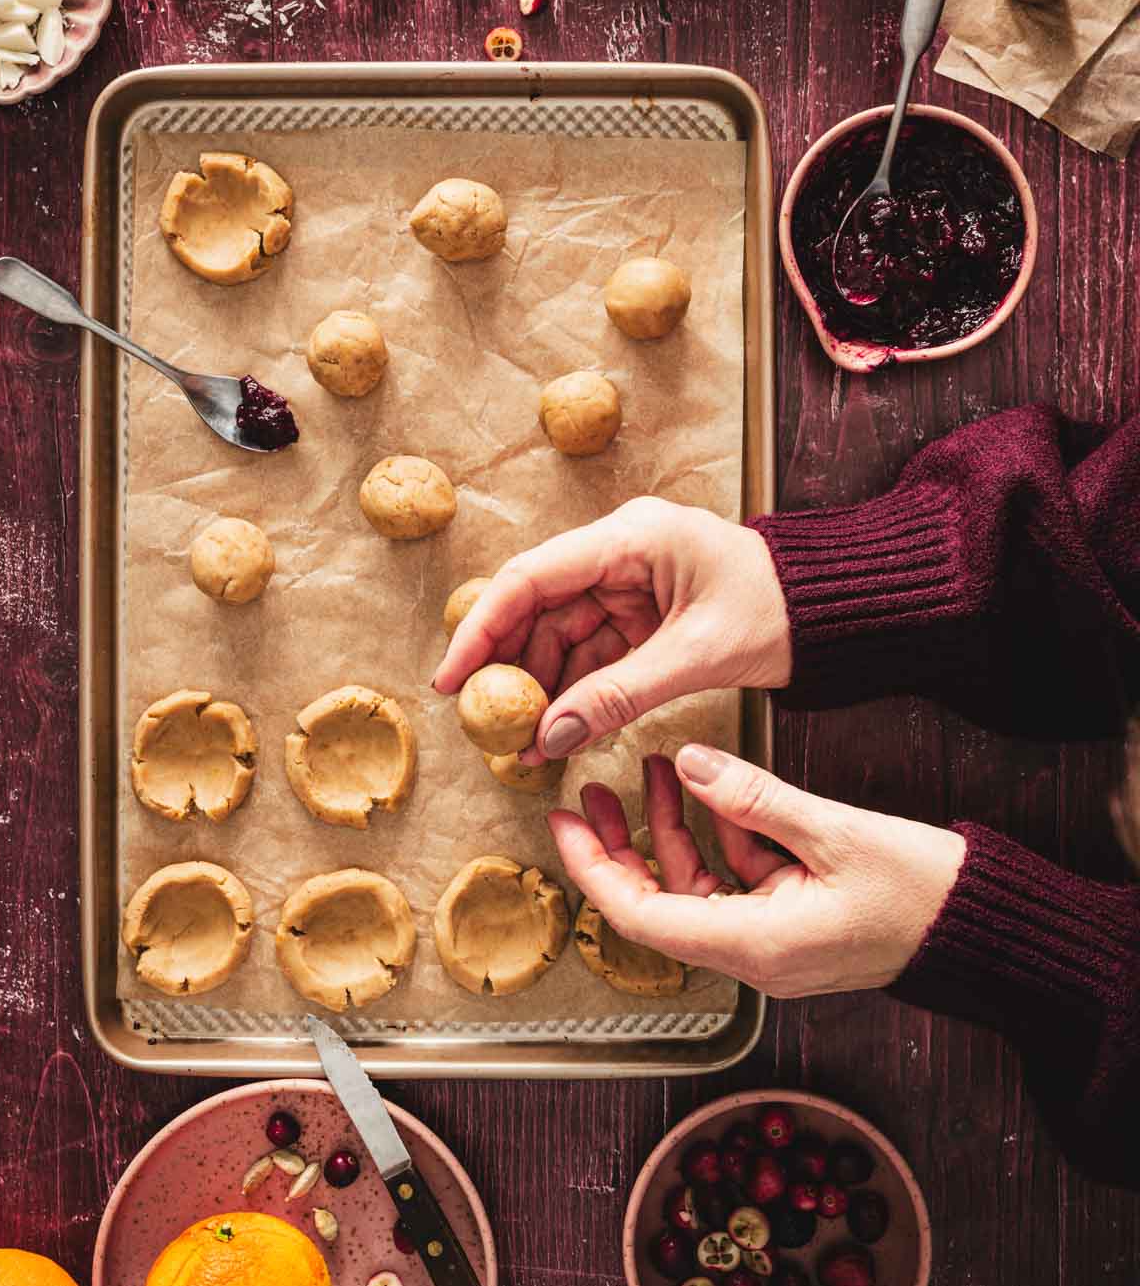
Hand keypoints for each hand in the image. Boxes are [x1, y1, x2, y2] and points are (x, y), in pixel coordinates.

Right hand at [432, 498, 790, 761]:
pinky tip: (558, 732)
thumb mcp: (697, 657)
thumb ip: (621, 695)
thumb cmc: (780, 611)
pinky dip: (575, 691)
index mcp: (631, 539)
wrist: (832, 609)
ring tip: (524, 746)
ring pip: (560, 636)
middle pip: (537, 608)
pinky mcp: (640, 610)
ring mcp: (628, 581)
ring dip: (542, 690)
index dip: (483, 628)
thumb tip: (553, 737)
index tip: (452, 678)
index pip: (532, 578)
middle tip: (484, 726)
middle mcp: (619, 551)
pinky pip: (591, 651)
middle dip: (510, 670)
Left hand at [549, 751, 965, 995]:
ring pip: (694, 886)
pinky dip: (718, 834)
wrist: (984, 928)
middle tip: (588, 792)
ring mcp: (770, 940)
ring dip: (670, 829)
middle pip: (657, 904)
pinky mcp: (791, 922)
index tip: (561, 823)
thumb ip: (753, 796)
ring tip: (654, 767)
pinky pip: (734, 880)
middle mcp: (751, 954)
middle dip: (620, 846)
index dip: (593, 868)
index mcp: (752, 945)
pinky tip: (710, 786)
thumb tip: (690, 762)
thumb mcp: (832, 831)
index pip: (641, 916)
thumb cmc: (921, 891)